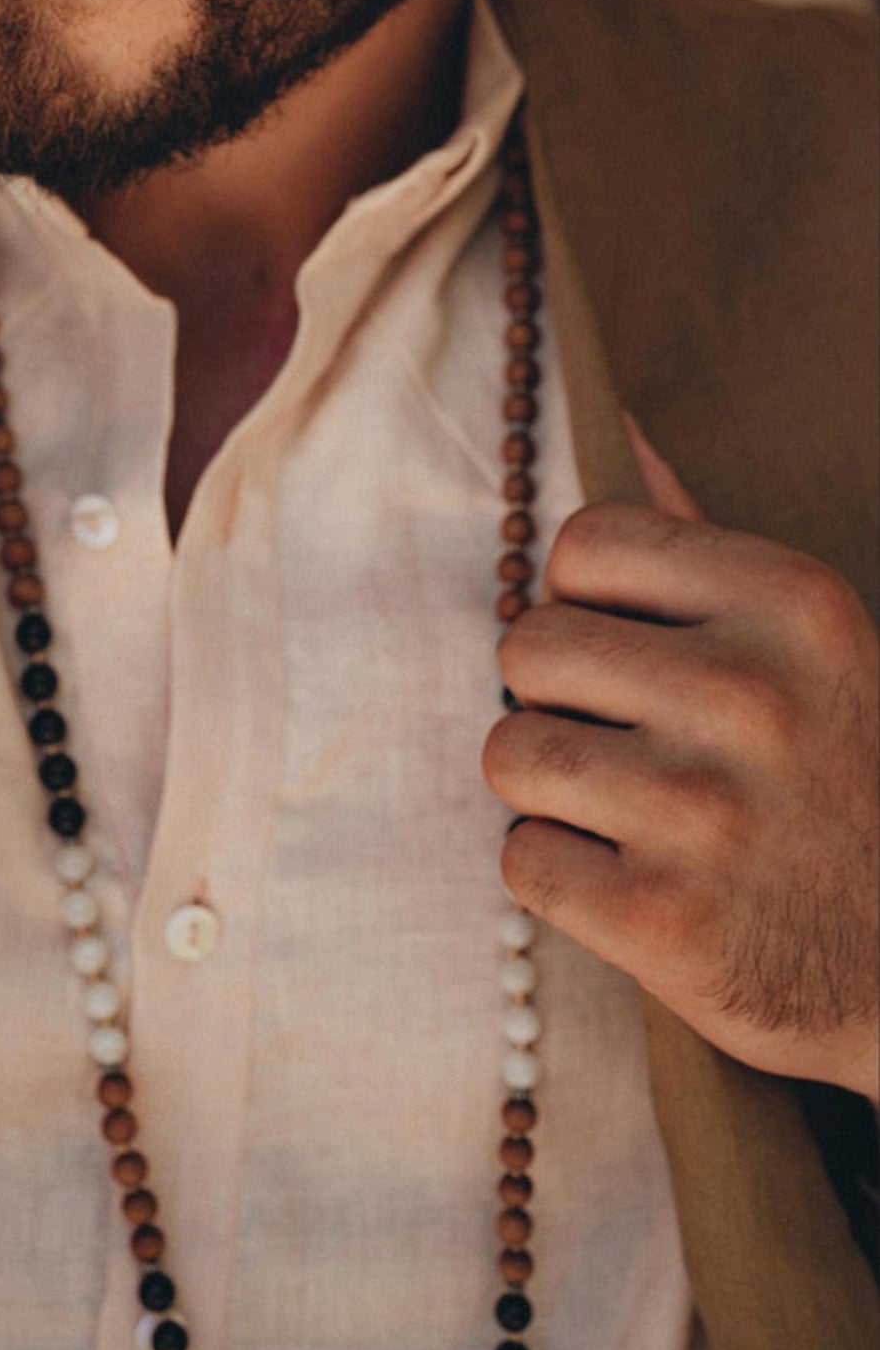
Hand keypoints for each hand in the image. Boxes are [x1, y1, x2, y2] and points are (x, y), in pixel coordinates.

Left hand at [482, 416, 878, 1099]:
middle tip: (630, 745)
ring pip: (509, 753)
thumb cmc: (840, 783)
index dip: (587, 601)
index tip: (634, 653)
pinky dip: (560, 878)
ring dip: (550, 791)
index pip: (583, 542)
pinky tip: (634, 885)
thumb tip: (619, 428)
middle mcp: (752, 695)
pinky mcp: (665, 921)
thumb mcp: (811, 647)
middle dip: (558, 699)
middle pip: (527, 644)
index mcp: (792, 603)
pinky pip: (520, 860)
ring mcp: (707, 813)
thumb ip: (705, 544)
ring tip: (628, 814)